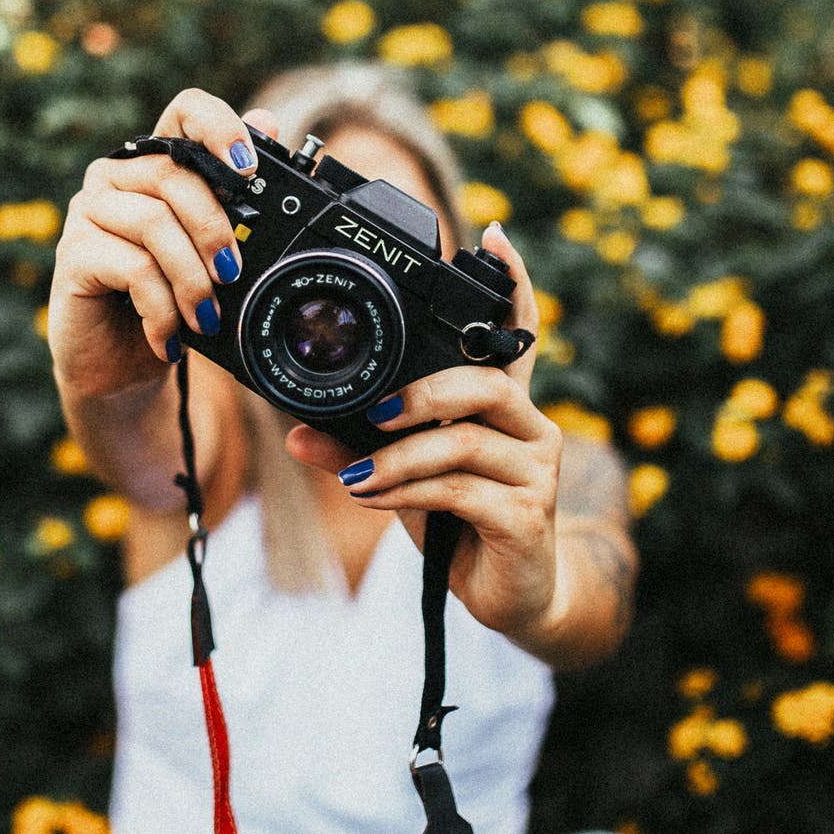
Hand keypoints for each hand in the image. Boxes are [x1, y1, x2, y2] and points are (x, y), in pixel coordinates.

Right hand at [47, 89, 278, 401]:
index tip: (249, 169)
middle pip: (174, 175)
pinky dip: (162, 309)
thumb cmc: (171, 304)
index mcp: (156, 164)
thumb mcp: (213, 256)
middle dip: (214, 230)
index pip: (185, 111)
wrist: (122, 368)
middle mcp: (116, 175)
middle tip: (231, 275)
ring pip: (154, 223)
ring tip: (205, 318)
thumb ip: (236, 197)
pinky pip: (132, 267)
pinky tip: (170, 338)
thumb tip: (269, 122)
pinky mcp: (72, 252)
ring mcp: (88, 210)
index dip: (218, 125)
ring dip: (191, 279)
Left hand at [284, 223, 566, 641]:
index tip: (493, 234)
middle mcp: (531, 427)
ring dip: (402, 454)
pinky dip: (410, 490)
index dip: (512, 283)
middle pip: (489, 382)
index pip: (517, 333)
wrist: (511, 598)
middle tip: (374, 412)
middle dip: (425, 391)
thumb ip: (359, 450)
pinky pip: (463, 489)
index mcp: (505, 407)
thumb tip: (296, 433)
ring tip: (358, 473)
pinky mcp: (529, 516)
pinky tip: (374, 496)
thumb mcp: (401, 479)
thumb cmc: (459, 524)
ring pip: (468, 439)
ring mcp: (537, 471)